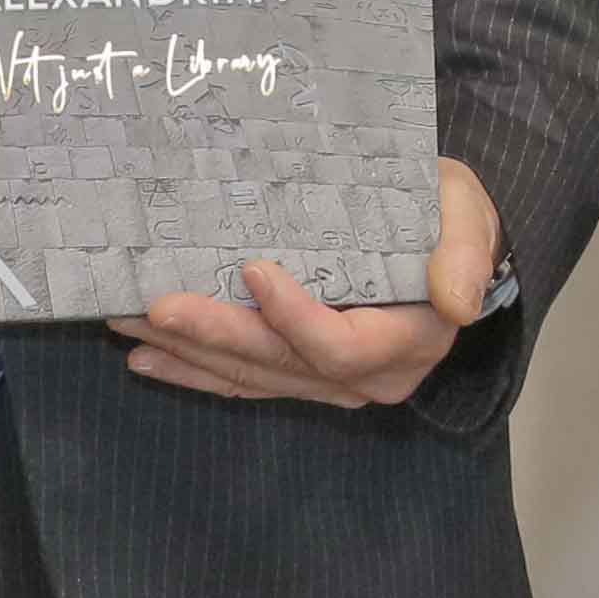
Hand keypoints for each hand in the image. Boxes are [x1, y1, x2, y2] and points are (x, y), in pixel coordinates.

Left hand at [116, 157, 500, 405]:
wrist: (447, 243)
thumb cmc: (450, 218)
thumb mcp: (469, 214)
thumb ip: (465, 252)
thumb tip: (456, 302)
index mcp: (410, 338)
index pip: (343, 345)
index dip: (294, 318)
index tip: (252, 271)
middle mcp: (370, 375)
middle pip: (283, 364)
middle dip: (215, 337)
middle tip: (155, 308)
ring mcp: (333, 383)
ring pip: (255, 376)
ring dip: (189, 354)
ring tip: (129, 327)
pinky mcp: (304, 377)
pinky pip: (247, 382)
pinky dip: (196, 371)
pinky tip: (148, 359)